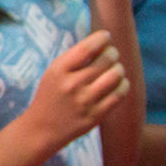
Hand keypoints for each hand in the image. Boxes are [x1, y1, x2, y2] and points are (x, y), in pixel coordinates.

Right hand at [19, 30, 127, 148]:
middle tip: (111, 54)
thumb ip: (73, 59)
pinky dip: (123, 84)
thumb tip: (100, 41)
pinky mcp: (96, 115)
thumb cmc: (50, 96)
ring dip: (119, 68)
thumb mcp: (53, 73)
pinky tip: (118, 83)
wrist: (42, 129)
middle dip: (112, 52)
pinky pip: (119, 94)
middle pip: (106, 59)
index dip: (101, 38)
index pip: (87, 47)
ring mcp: (85, 101)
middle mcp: (72, 84)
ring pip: (116, 75)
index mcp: (59, 70)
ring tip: (115, 69)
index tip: (105, 36)